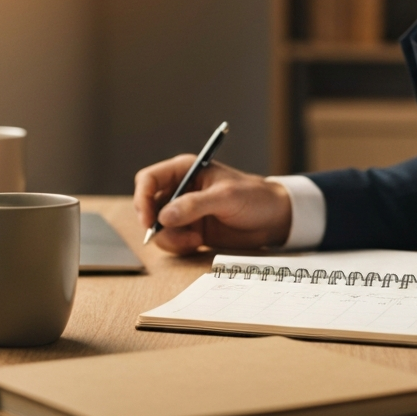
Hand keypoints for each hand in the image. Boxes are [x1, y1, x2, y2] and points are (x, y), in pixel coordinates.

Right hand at [133, 155, 291, 254]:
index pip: (149, 179)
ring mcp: (183, 211)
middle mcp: (180, 189)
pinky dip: (178, 245)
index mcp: (185, 170)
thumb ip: (194, 205)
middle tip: (168, 235)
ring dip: (169, 237)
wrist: (273, 218)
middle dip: (154, 223)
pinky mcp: (190, 229)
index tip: (149, 219)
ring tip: (193, 239)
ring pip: (157, 226)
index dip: (143, 198)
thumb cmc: (254, 197)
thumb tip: (164, 216)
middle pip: (148, 205)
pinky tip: (197, 242)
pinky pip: (171, 240)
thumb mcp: (226, 197)